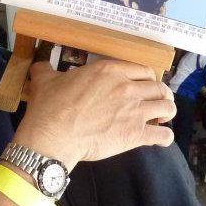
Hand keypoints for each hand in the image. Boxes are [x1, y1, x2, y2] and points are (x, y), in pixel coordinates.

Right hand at [14, 60, 175, 169]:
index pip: (143, 70)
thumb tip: (39, 66)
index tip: (145, 85)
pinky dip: (165, 136)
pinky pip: (163, 134)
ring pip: (167, 108)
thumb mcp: (45, 81)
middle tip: (155, 102)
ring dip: (166, 113)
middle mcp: (127, 88)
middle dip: (161, 95)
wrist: (53, 136)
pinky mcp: (136, 134)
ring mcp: (134, 111)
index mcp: (109, 71)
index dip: (148, 78)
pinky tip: (161, 139)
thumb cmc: (49, 107)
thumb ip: (46, 70)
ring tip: (160, 119)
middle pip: (159, 87)